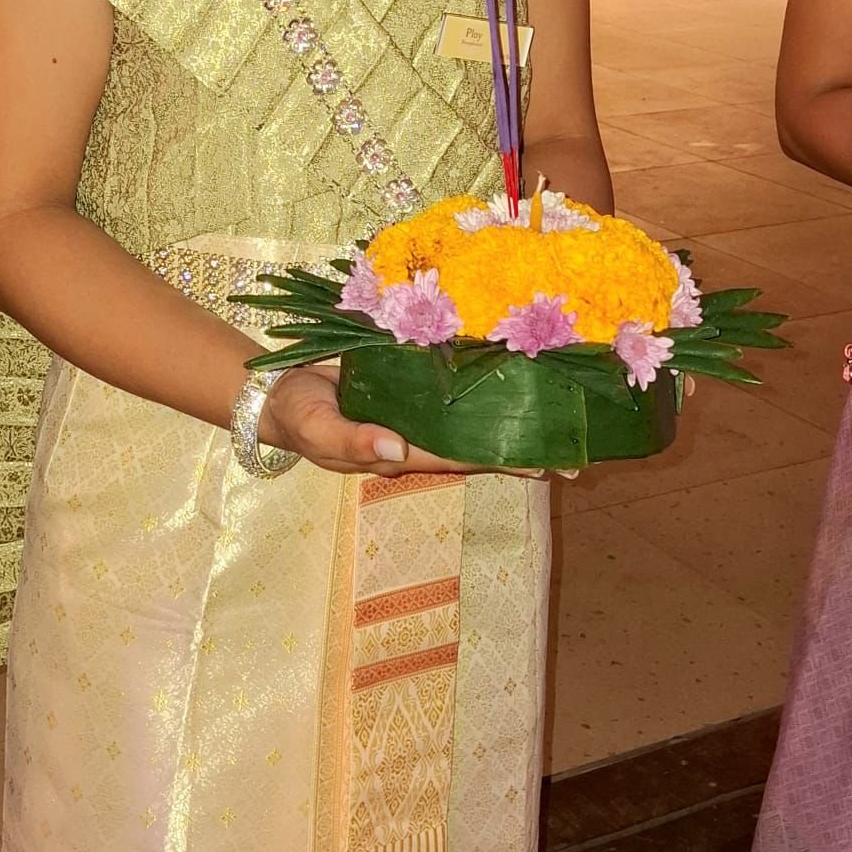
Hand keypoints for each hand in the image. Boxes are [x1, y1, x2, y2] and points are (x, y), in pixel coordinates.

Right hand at [257, 365, 544, 478]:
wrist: (277, 390)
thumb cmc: (297, 414)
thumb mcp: (315, 429)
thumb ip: (351, 441)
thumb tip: (396, 450)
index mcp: (397, 452)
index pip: (459, 458)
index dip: (500, 462)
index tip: (543, 465)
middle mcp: (415, 436)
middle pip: (476, 448)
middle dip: (520, 453)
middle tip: (575, 459)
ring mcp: (414, 413)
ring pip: (471, 422)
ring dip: (510, 424)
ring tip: (558, 426)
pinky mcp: (408, 386)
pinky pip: (452, 394)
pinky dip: (483, 393)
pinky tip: (512, 387)